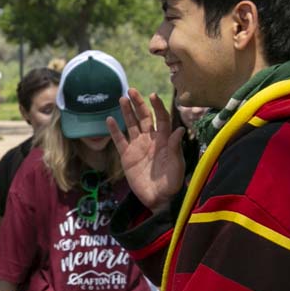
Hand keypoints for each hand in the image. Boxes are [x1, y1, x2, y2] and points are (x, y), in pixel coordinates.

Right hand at [106, 89, 186, 212]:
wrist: (158, 199)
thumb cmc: (172, 183)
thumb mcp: (177, 166)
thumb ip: (176, 148)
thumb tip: (180, 129)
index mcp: (164, 140)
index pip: (161, 118)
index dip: (157, 107)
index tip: (152, 96)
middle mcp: (151, 140)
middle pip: (144, 117)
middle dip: (138, 104)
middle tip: (131, 91)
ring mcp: (138, 147)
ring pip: (131, 125)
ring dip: (126, 112)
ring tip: (121, 99)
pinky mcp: (127, 156)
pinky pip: (119, 140)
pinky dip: (114, 130)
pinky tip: (109, 119)